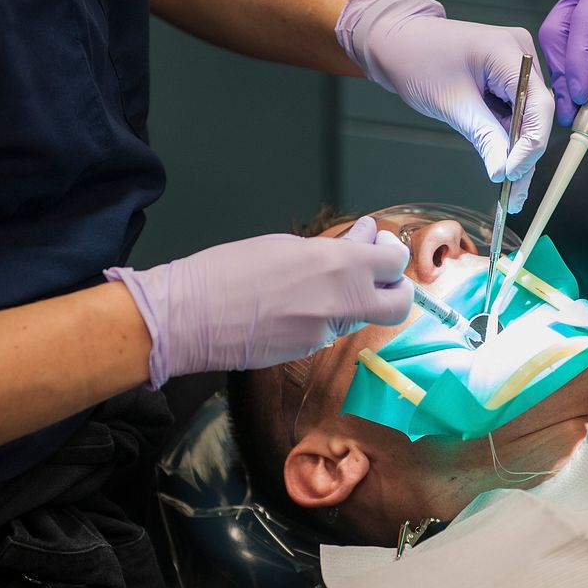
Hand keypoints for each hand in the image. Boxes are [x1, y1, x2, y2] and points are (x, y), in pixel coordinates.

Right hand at [104, 217, 411, 387]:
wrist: (188, 317)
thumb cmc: (228, 270)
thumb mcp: (286, 245)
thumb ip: (335, 246)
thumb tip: (365, 236)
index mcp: (338, 266)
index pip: (395, 263)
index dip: (392, 254)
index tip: (377, 246)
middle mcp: (341, 303)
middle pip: (399, 304)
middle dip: (397, 290)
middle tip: (378, 276)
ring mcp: (326, 332)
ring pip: (362, 317)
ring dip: (357, 300)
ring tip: (323, 282)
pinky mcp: (307, 352)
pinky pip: (330, 331)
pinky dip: (326, 316)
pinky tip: (296, 303)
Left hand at [336, 0, 554, 212]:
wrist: (398, 42)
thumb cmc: (418, 62)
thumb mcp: (453, 104)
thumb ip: (484, 137)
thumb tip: (504, 173)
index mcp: (510, 51)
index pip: (538, 104)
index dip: (530, 144)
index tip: (512, 174)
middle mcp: (521, 53)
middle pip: (537, 113)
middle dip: (525, 154)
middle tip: (514, 194)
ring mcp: (515, 64)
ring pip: (528, 117)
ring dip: (518, 152)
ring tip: (511, 191)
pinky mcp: (506, 76)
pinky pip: (514, 112)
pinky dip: (508, 139)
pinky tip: (504, 165)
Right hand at [540, 0, 587, 125]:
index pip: (585, 16)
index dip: (579, 57)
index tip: (583, 93)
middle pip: (559, 28)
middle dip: (565, 72)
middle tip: (572, 110)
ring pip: (558, 41)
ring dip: (566, 77)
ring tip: (576, 110)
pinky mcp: (586, 18)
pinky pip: (571, 48)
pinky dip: (576, 74)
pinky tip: (587, 95)